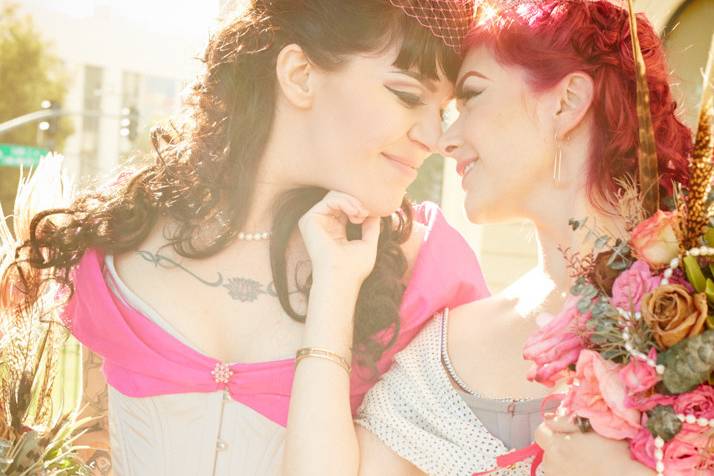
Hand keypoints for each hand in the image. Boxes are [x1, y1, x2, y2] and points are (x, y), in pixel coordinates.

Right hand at [298, 191, 380, 283]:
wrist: (341, 278)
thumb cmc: (354, 268)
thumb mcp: (368, 242)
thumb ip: (371, 225)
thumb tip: (376, 210)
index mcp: (334, 229)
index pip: (346, 205)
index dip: (360, 205)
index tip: (373, 213)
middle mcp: (322, 223)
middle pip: (340, 197)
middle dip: (357, 200)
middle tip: (368, 211)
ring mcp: (314, 221)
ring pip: (335, 195)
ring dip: (353, 201)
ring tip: (362, 213)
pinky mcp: (309, 219)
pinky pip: (330, 200)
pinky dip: (346, 202)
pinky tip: (355, 213)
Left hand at [535, 415, 652, 475]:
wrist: (625, 475)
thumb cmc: (612, 452)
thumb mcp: (590, 427)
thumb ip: (564, 421)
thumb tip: (547, 418)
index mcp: (555, 446)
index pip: (540, 432)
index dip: (552, 429)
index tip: (566, 431)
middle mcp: (551, 464)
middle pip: (547, 449)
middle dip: (558, 446)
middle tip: (580, 447)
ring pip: (553, 465)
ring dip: (563, 461)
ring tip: (584, 461)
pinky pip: (560, 474)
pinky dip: (568, 472)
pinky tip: (584, 470)